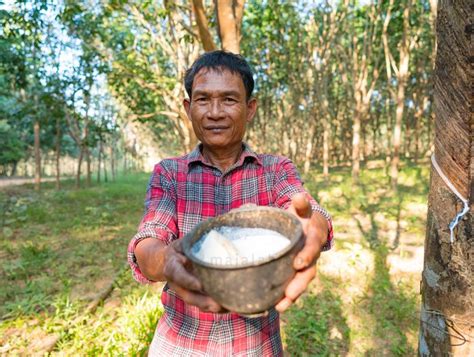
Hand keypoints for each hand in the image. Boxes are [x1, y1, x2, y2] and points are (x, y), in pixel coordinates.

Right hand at [164, 240, 223, 312]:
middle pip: (187, 295)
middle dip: (202, 301)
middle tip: (217, 305)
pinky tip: (228, 306)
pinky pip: (201, 304)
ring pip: (195, 302)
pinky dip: (213, 307)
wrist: (168, 259)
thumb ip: (196, 240)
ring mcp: (183, 290)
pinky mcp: (192, 295)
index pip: (177, 274)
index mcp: (172, 266)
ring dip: (209, 307)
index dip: (187, 281)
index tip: (199, 285)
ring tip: (225, 308)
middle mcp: (176, 282)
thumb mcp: (184, 241)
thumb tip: (220, 229)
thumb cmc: (181, 248)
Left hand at [275, 193, 327, 311]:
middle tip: (289, 294)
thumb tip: (299, 195)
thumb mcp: (301, 208)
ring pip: (301, 283)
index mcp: (313, 238)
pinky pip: (293, 286)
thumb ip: (301, 204)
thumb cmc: (301, 216)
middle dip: (299, 284)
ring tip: (280, 307)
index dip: (307, 255)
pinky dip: (286, 297)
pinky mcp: (296, 273)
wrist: (308, 225)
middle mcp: (311, 255)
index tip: (298, 263)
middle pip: (308, 272)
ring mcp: (305, 266)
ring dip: (292, 296)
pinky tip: (273, 306)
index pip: (312, 247)